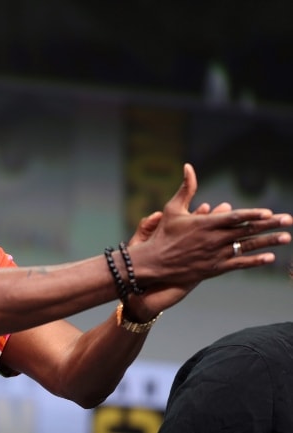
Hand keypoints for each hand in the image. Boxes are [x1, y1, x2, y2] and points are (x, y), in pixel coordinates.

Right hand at [125, 163, 291, 319]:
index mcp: (205, 224)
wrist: (155, 263)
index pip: (234, 217)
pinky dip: (255, 261)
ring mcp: (215, 255)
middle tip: (289, 220)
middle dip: (270, 225)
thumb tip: (188, 166)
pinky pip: (239, 264)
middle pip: (247, 231)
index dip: (252, 215)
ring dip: (269, 242)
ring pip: (247, 247)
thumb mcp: (172, 208)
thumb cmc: (163, 234)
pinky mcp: (215, 268)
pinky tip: (270, 258)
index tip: (269, 212)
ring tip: (286, 237)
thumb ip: (186, 188)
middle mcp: (213, 239)